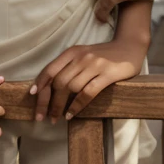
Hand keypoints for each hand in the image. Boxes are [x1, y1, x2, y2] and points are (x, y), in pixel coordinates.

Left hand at [29, 35, 148, 122]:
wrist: (131, 46)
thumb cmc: (106, 54)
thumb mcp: (84, 55)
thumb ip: (69, 66)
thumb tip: (48, 88)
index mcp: (73, 52)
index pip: (50, 70)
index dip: (39, 85)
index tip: (32, 98)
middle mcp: (82, 57)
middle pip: (58, 82)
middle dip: (47, 102)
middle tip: (43, 117)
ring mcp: (95, 65)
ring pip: (70, 88)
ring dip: (60, 106)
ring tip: (58, 117)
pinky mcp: (108, 74)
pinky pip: (87, 93)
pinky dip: (77, 106)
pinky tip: (72, 114)